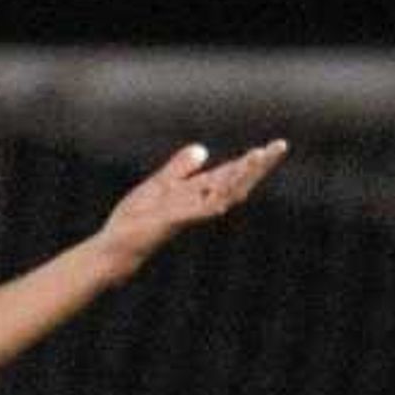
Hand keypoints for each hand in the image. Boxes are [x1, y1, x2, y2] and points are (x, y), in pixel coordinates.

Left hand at [96, 139, 287, 263]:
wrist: (115, 247)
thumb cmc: (134, 222)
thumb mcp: (158, 186)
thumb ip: (179, 169)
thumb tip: (202, 149)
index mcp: (195, 193)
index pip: (228, 174)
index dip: (249, 161)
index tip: (272, 147)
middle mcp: (198, 203)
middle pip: (235, 182)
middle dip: (257, 165)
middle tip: (279, 147)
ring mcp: (190, 213)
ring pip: (225, 193)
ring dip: (243, 175)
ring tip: (260, 156)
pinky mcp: (177, 221)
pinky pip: (202, 208)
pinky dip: (215, 197)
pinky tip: (230, 186)